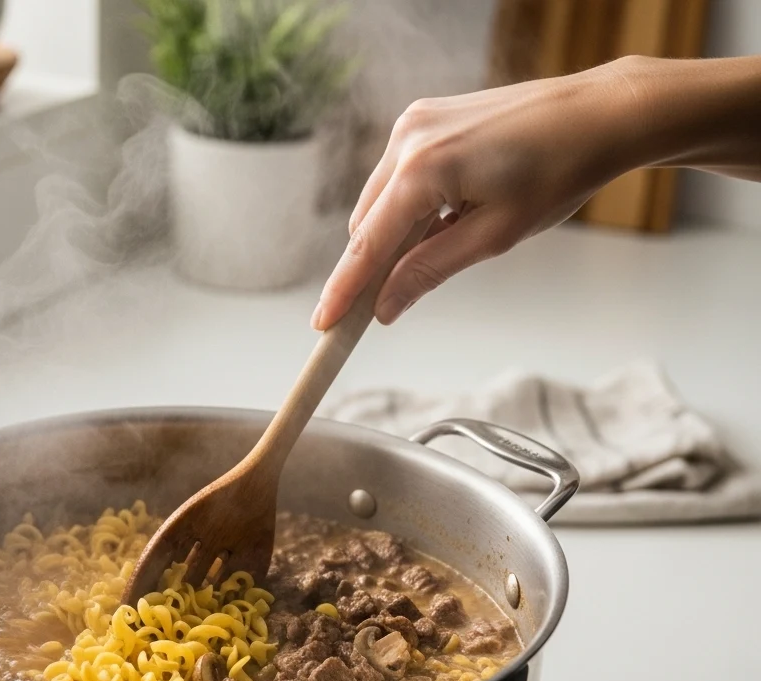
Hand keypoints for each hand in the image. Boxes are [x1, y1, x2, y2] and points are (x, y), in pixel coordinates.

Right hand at [311, 60, 642, 329]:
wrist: (600, 113)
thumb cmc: (559, 170)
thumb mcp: (492, 237)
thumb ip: (428, 272)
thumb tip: (385, 306)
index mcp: (422, 168)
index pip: (367, 244)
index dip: (343, 291)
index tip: (322, 325)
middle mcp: (408, 138)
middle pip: (366, 224)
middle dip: (371, 265)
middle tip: (384, 305)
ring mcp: (415, 123)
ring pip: (380, 201)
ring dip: (395, 234)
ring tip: (450, 241)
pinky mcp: (426, 118)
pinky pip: (399, 177)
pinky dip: (410, 207)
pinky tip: (448, 216)